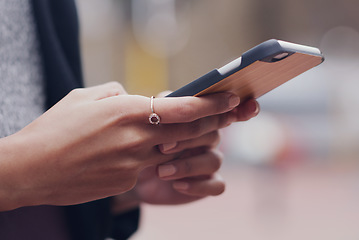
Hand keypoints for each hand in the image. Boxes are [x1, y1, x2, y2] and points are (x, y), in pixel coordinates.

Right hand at [0, 82, 245, 210]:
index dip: (213, 104)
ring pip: (173, 151)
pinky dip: (149, 158)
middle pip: (190, 131)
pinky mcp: (126, 183)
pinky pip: (146, 167)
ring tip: (187, 134)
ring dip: (186, 142)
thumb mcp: (86, 97)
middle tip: (231, 114)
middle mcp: (138, 139)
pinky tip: (130, 154)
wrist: (30, 170)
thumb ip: (119, 95)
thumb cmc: (55, 128)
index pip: (185, 108)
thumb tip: (140, 100)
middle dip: (215, 122)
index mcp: (129, 111)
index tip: (231, 99)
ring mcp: (134, 165)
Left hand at [112, 97, 259, 211]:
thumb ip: (160, 105)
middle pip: (214, 134)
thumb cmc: (142, 139)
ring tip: (160, 171)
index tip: (249, 106)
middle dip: (190, 140)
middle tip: (163, 148)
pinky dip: (198, 185)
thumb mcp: (146, 120)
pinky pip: (217, 185)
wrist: (132, 170)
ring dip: (188, 165)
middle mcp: (210, 137)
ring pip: (214, 160)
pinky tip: (177, 185)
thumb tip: (163, 98)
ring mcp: (209, 161)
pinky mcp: (207, 184)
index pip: (227, 108)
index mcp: (200, 117)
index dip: (243, 108)